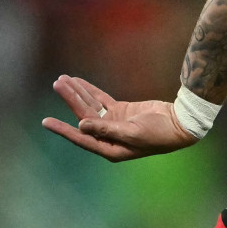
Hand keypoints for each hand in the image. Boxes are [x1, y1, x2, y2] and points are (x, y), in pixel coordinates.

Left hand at [41, 75, 198, 161]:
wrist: (180, 124)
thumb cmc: (159, 134)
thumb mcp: (132, 133)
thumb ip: (107, 129)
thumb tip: (82, 125)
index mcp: (110, 148)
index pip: (82, 137)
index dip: (63, 129)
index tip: (46, 122)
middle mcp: (108, 136)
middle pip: (84, 116)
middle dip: (70, 100)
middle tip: (57, 84)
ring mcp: (114, 123)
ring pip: (90, 106)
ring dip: (77, 93)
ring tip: (62, 79)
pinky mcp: (121, 112)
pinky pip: (100, 100)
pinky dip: (89, 90)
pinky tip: (77, 82)